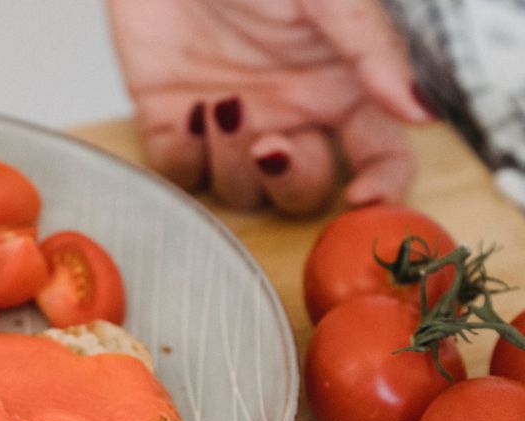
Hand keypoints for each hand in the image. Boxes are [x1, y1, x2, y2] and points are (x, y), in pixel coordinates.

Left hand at [106, 0, 435, 214]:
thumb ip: (373, 50)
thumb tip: (420, 110)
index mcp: (339, 86)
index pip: (378, 155)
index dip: (380, 187)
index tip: (362, 197)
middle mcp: (289, 114)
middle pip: (304, 190)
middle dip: (290, 180)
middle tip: (270, 143)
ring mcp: (231, 125)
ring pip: (242, 190)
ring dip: (232, 164)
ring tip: (219, 105)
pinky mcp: (172, 124)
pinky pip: (183, 173)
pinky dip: (185, 158)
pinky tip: (188, 113)